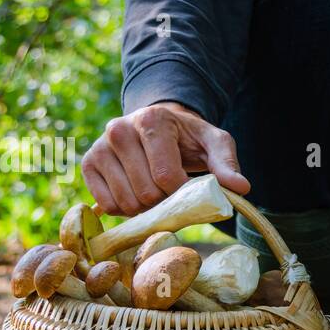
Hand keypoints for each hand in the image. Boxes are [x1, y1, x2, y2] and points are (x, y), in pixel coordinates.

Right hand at [81, 101, 249, 214]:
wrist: (155, 125)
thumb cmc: (188, 137)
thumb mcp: (213, 142)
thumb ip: (226, 163)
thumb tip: (241, 187)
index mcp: (151, 120)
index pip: (166, 177)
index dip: (182, 193)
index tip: (188, 186)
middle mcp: (119, 130)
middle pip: (146, 193)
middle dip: (164, 201)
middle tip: (170, 190)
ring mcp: (100, 147)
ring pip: (126, 202)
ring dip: (146, 208)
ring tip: (155, 190)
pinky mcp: (88, 164)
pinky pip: (107, 205)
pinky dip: (125, 209)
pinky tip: (136, 192)